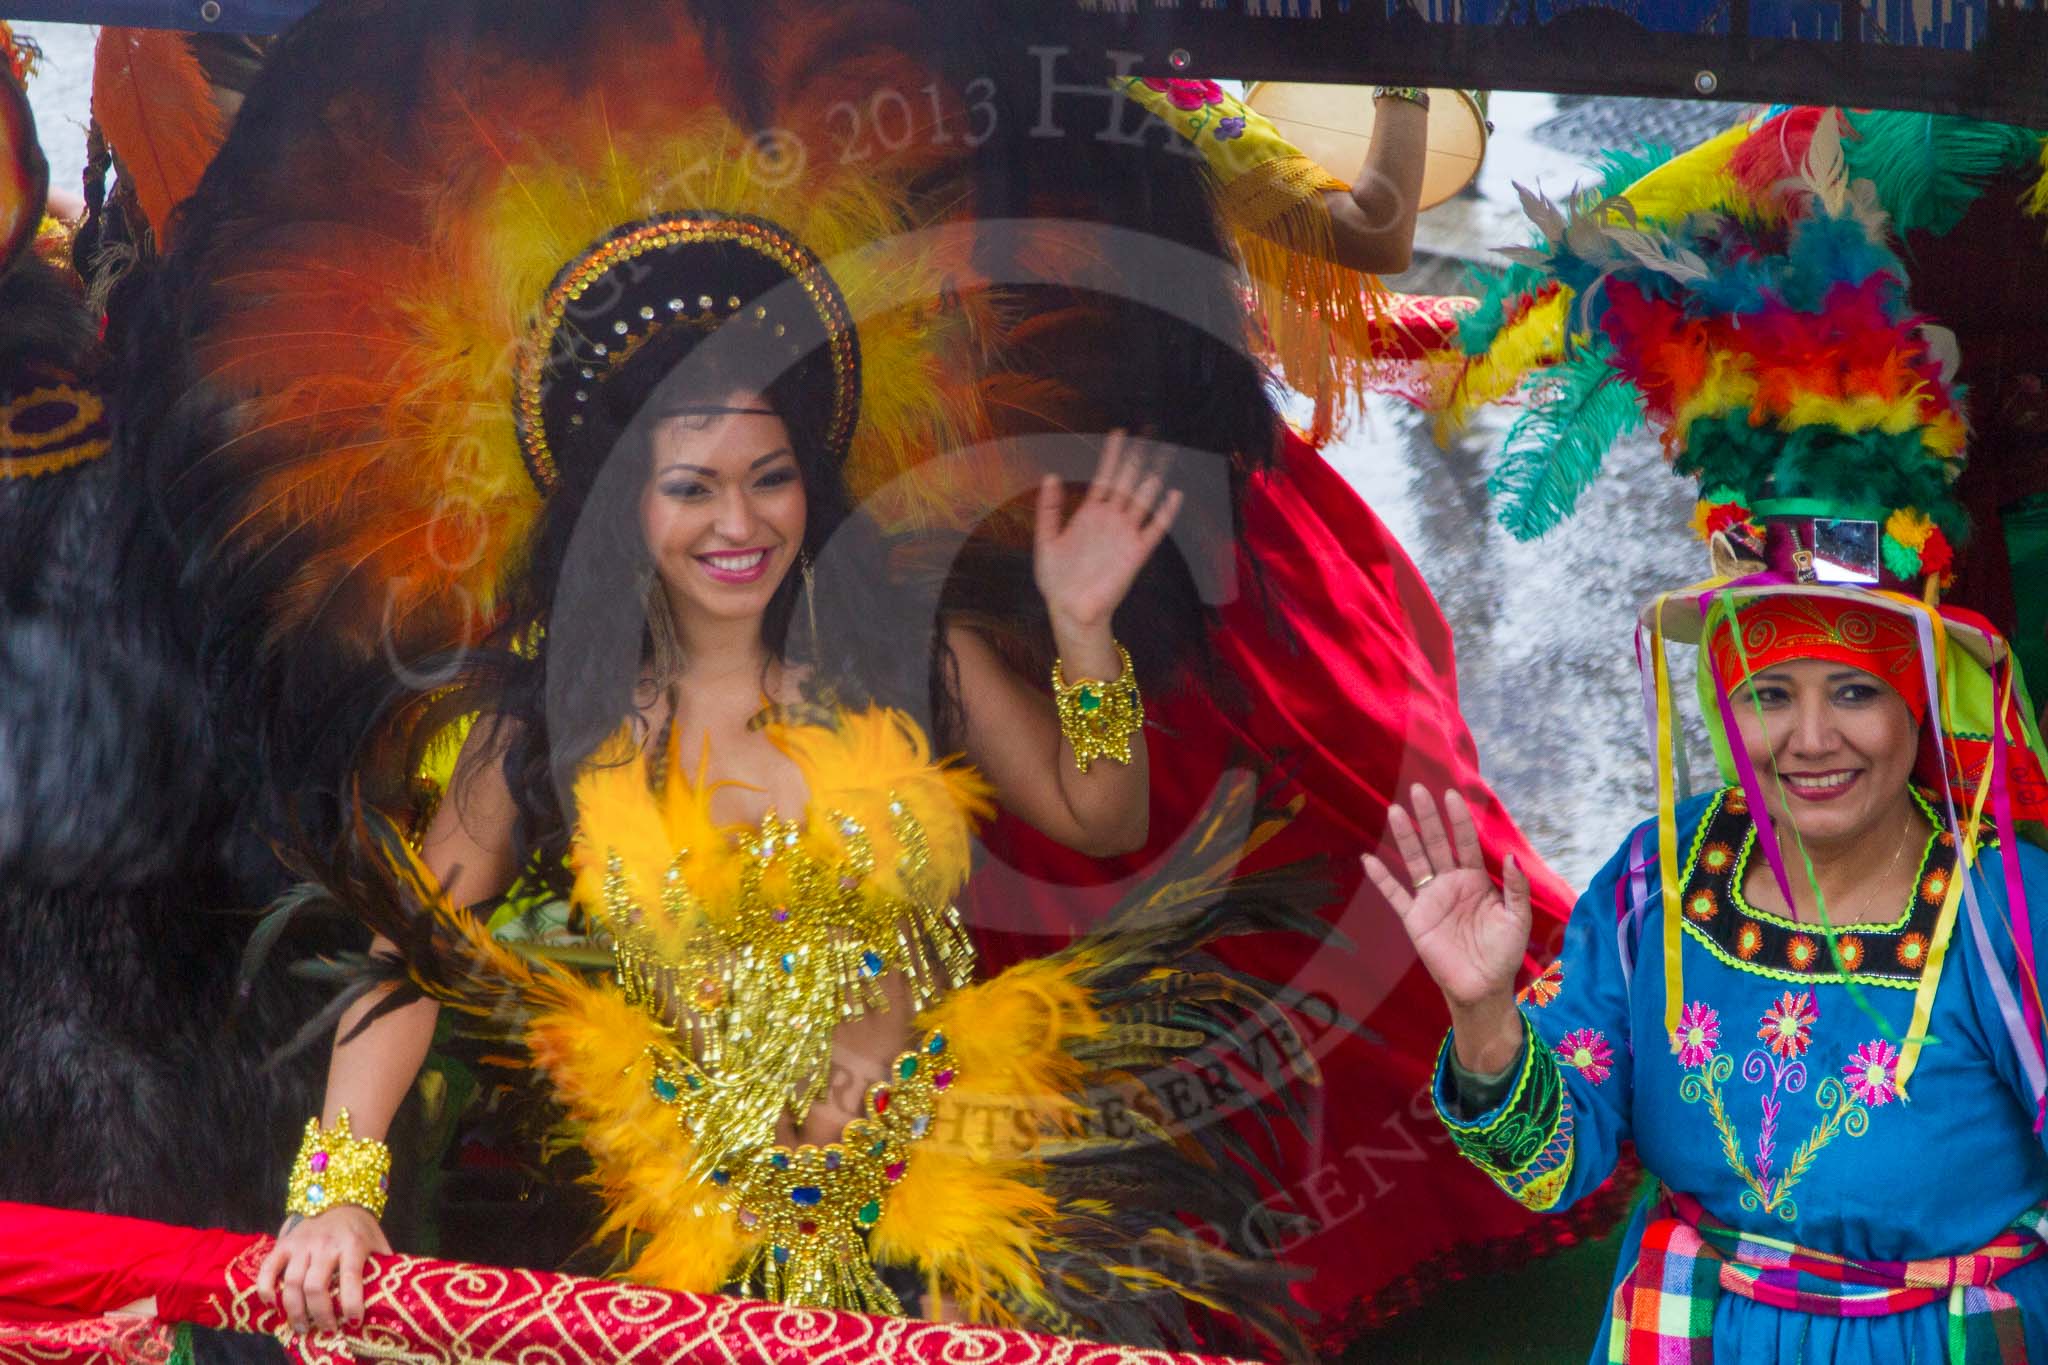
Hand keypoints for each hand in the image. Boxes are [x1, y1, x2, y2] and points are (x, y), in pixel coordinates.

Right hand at [256, 1204, 388, 1333]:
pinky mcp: (284, 1243)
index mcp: (352, 1244)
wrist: (339, 1201)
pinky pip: (268, 1269)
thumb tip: (391, 1296)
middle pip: (315, 1286)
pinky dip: (266, 1290)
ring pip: (292, 1282)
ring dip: (295, 1311)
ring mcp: (302, 1243)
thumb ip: (383, 1267)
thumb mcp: (377, 1244)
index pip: (350, 1277)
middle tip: (326, 1330)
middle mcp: (325, 1243)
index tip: (352, 1322)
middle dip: (320, 1315)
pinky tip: (273, 1306)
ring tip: (302, 1327)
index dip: (350, 1303)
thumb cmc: (360, 1230)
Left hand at [1033, 430, 1182, 635]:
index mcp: (1088, 513)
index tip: (1119, 431)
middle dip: (1138, 457)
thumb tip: (1052, 475)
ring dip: (1152, 479)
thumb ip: (1049, 509)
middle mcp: (1110, 519)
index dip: (1112, 453)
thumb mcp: (1046, 540)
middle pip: (1127, 481)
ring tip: (1164, 456)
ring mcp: (1125, 534)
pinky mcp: (1136, 553)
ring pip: (1143, 499)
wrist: (1069, 610)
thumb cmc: (1056, 579)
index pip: (1104, 476)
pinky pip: (1155, 529)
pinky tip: (1174, 494)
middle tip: (1151, 432)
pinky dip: (1165, 512)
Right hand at [1362, 786, 1530, 1062]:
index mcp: (1476, 880)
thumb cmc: (1503, 953)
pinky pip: (1395, 895)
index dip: (1459, 820)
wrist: (1482, 987)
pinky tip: (1369, 859)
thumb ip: (1515, 888)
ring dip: (1404, 837)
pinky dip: (1381, 879)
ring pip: (1414, 861)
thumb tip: (1510, 857)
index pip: (1466, 842)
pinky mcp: (1415, 919)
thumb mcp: (1517, 919)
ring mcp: (1431, 899)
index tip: (1451, 795)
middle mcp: (1451, 884)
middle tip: (1417, 789)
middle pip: (1436, 844)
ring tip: (1393, 810)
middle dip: (1428, 817)